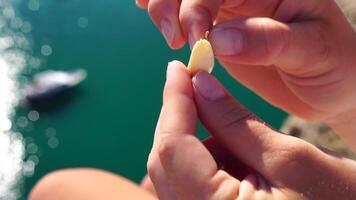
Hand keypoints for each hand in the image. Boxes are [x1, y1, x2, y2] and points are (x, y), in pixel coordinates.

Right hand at [137, 0, 355, 147]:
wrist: (329, 86)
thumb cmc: (332, 66)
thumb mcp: (313, 51)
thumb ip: (268, 42)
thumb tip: (217, 39)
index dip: (198, 4)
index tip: (194, 38)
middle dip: (172, 3)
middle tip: (172, 38)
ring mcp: (233, 8)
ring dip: (164, 7)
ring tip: (166, 33)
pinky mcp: (221, 28)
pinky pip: (188, 13)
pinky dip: (167, 11)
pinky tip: (147, 11)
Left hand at [147, 61, 355, 198]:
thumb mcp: (289, 158)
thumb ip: (235, 121)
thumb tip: (199, 84)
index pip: (172, 148)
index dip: (173, 102)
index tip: (178, 68)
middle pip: (165, 162)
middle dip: (180, 120)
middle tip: (199, 87)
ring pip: (173, 174)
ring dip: (193, 142)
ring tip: (235, 135)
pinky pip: (187, 188)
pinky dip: (202, 163)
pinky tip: (234, 157)